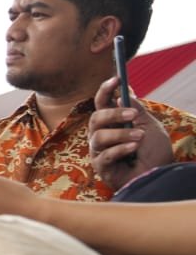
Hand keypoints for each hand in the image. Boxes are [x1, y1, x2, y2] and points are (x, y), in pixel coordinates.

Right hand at [88, 75, 173, 190]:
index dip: (106, 90)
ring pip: (99, 136)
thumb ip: (136, 109)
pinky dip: (122, 149)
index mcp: (112, 122)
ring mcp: (99, 150)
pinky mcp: (100, 166)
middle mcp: (102, 134)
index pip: (102, 102)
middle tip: (133, 114)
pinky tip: (134, 149)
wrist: (158, 176)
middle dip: (114, 114)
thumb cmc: (153, 152)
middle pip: (96, 118)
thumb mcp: (149, 125)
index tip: (116, 78)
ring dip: (122, 134)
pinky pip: (105, 154)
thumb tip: (124, 93)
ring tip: (139, 137)